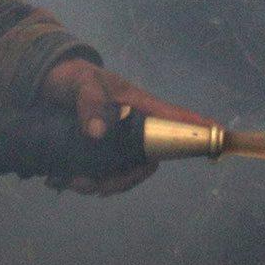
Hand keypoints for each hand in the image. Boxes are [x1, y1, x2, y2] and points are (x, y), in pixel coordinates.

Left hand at [39, 58, 199, 195]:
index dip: (197, 131)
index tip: (217, 143)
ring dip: (102, 184)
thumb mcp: (80, 83)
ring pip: (123, 171)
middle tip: (97, 188)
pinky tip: (65, 181)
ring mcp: (115, 140)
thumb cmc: (72, 76)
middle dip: (125, 180)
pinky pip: (102, 172)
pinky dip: (87, 182)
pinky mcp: (97, 150)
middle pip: (147, 160)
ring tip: (74, 183)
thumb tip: (97, 133)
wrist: (47, 81)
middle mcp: (132, 126)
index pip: (174, 118)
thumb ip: (89, 103)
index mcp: (138, 105)